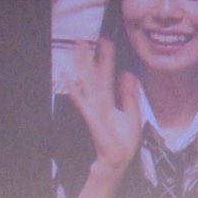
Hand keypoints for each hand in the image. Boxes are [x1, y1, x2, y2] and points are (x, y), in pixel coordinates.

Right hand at [66, 37, 144, 171]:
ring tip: (77, 50)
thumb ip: (129, 94)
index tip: (106, 43)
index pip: (106, 75)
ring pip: (87, 82)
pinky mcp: (92, 117)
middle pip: (93, 75)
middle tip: (82, 40)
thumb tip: (128, 74)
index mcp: (108, 100)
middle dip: (88, 57)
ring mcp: (94, 108)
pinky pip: (82, 101)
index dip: (106, 59)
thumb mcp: (132, 113)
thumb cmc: (123, 139)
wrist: (119, 158)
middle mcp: (99, 101)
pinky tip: (66, 77)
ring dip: (81, 66)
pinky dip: (73, 89)